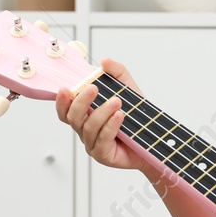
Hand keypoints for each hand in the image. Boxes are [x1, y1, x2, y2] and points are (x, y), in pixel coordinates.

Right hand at [55, 57, 149, 173]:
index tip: (65, 88)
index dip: (62, 101)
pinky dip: (110, 125)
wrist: (153, 138)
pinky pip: (102, 139)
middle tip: (93, 88)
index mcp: (85, 115)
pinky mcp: (103, 155)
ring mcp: (92, 144)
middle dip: (82, 101)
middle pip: (73, 117)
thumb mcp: (127, 88)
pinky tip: (119, 116)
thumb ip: (117, 73)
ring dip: (102, 112)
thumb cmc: (136, 116)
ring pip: (89, 127)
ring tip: (117, 102)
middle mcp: (85, 130)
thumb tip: (104, 61)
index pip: (66, 110)